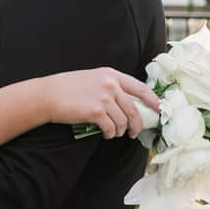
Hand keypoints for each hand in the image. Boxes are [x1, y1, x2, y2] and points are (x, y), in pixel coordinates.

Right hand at [44, 68, 159, 138]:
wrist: (49, 94)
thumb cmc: (70, 88)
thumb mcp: (94, 79)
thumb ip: (112, 86)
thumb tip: (130, 104)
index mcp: (112, 74)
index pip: (140, 88)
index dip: (153, 100)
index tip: (160, 110)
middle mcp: (110, 84)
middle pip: (134, 109)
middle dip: (137, 125)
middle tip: (134, 133)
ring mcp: (103, 98)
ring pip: (123, 121)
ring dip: (121, 131)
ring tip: (115, 133)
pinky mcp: (95, 112)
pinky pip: (111, 128)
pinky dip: (111, 134)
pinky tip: (106, 134)